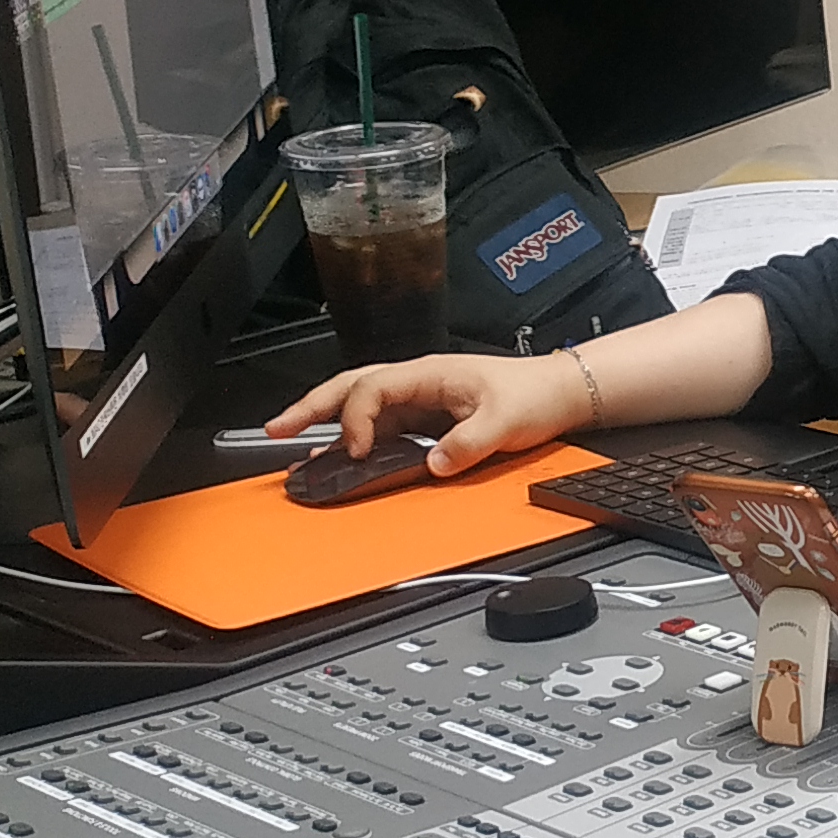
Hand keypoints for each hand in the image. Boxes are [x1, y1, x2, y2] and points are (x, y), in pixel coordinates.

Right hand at [271, 352, 591, 477]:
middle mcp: (417, 382)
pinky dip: (354, 437)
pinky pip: (380, 425)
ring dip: (325, 420)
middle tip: (277, 428)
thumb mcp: (506, 421)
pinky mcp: (425, 417)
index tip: (353, 451)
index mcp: (429, 373)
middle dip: (310, 406)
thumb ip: (468, 443)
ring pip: (360, 404)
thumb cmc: (535, 394)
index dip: (354, 419)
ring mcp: (418, 399)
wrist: (560, 392)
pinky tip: (339, 457)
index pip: (372, 388)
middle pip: (350, 387)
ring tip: (291, 441)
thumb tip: (433, 463)